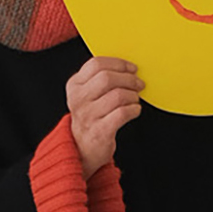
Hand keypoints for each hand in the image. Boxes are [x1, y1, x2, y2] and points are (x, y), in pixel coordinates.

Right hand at [66, 56, 142, 177]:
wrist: (82, 147)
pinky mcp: (100, 131)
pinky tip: (134, 110)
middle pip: (107, 78)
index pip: (96, 64)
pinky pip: (123, 113)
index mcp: (74, 85)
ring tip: (134, 99)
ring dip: (133, 96)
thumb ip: (100, 78)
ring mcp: (88, 115)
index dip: (118, 64)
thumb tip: (127, 67)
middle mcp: (78, 99)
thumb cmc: (90, 116)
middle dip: (129, 79)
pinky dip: (134, 110)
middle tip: (138, 84)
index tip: (131, 68)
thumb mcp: (87, 94)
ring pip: (118, 95)